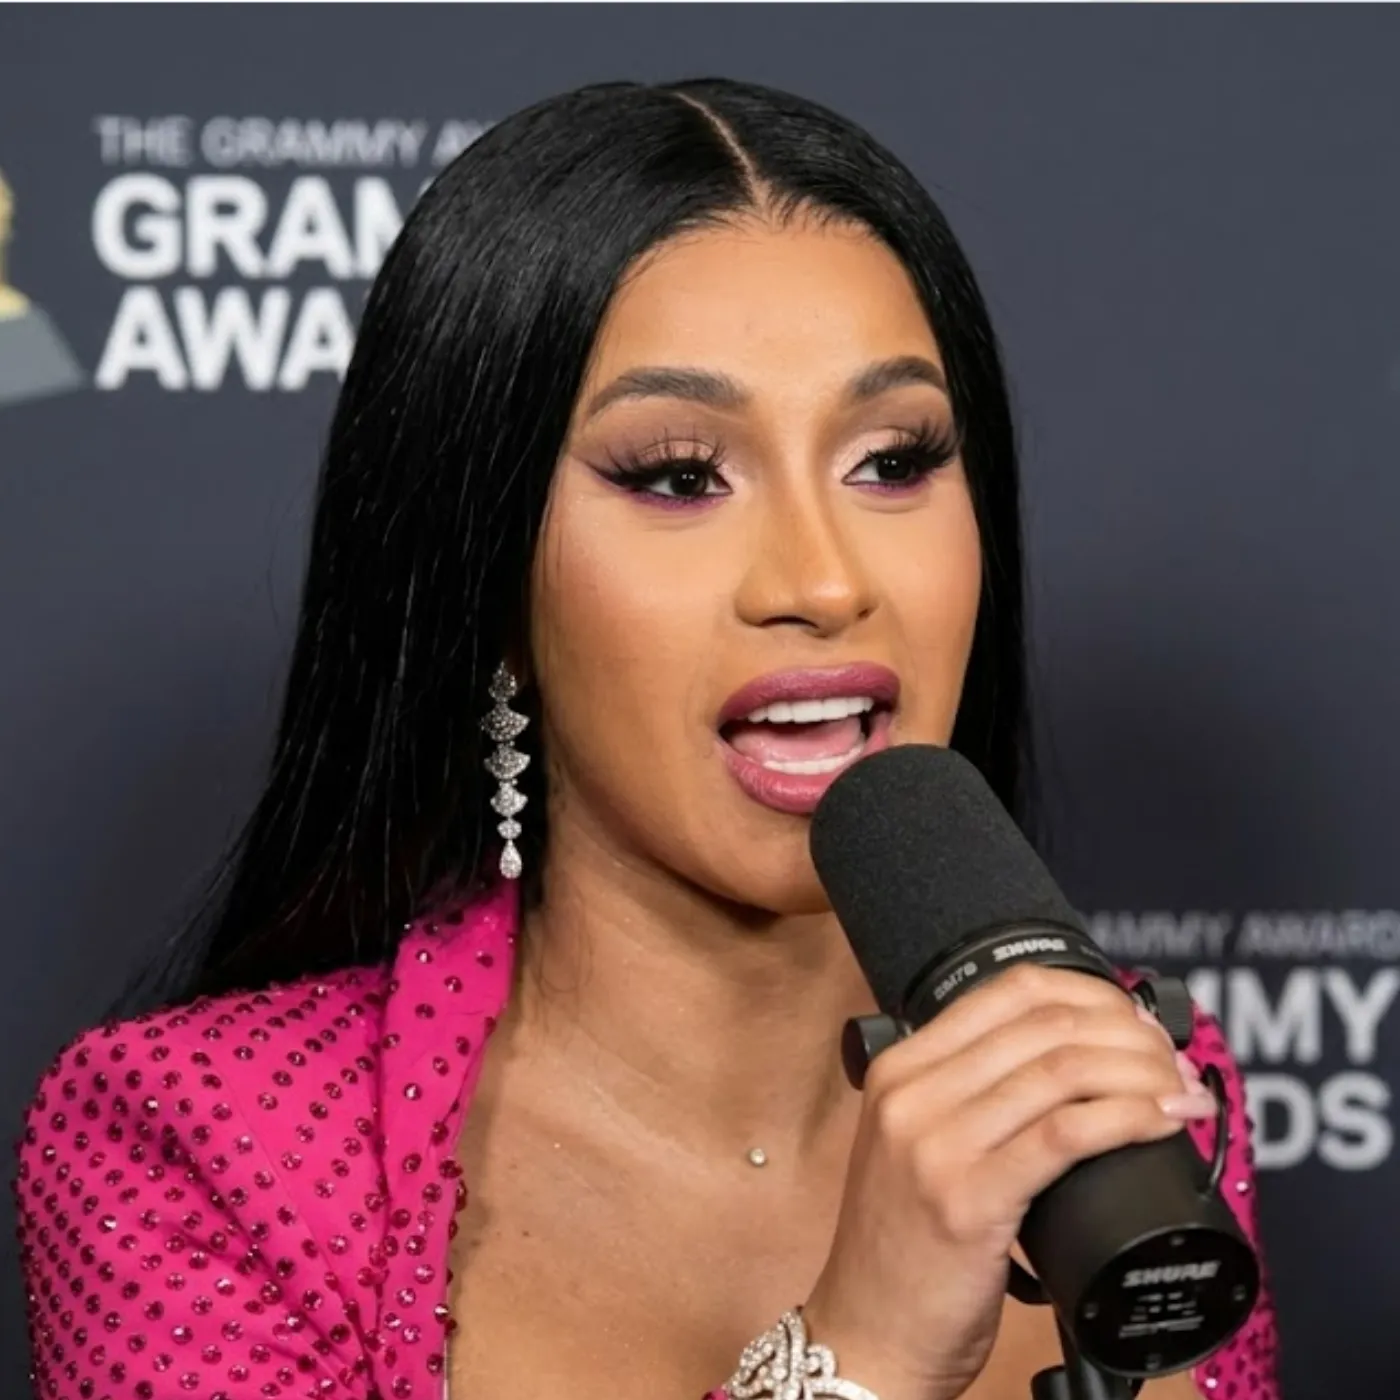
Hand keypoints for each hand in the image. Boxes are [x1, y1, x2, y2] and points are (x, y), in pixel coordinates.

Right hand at [801, 964, 1215, 1399]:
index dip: (1089, 992)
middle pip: (1045, 1024)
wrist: (867, 1335)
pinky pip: (1067, 1134)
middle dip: (1128, 1033)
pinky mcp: (970, 1199)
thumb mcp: (918, 1148)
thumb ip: (967, 1099)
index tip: (1133, 1018)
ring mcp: (935, 1143)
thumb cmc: (905, 1249)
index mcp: (899, 1067)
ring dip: (1142, 1073)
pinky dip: (1130, 1118)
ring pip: (1062, 1070)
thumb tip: (1071, 1065)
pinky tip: (1165, 1119)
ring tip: (1182, 1090)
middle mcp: (912, 1092)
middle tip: (1172, 1059)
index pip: (1009, 990)